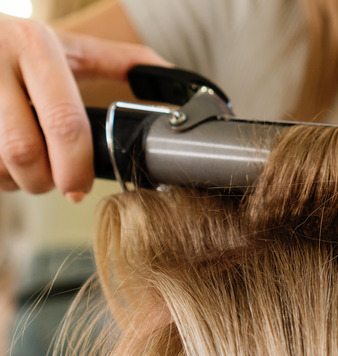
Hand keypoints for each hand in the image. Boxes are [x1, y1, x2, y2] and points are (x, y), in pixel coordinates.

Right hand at [0, 14, 167, 199]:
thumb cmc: (18, 44)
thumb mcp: (67, 43)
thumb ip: (119, 60)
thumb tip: (177, 79)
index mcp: (35, 46)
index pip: (64, 122)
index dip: (75, 166)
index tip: (79, 188)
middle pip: (23, 152)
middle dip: (43, 181)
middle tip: (54, 183)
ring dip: (12, 180)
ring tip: (26, 169)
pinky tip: (0, 162)